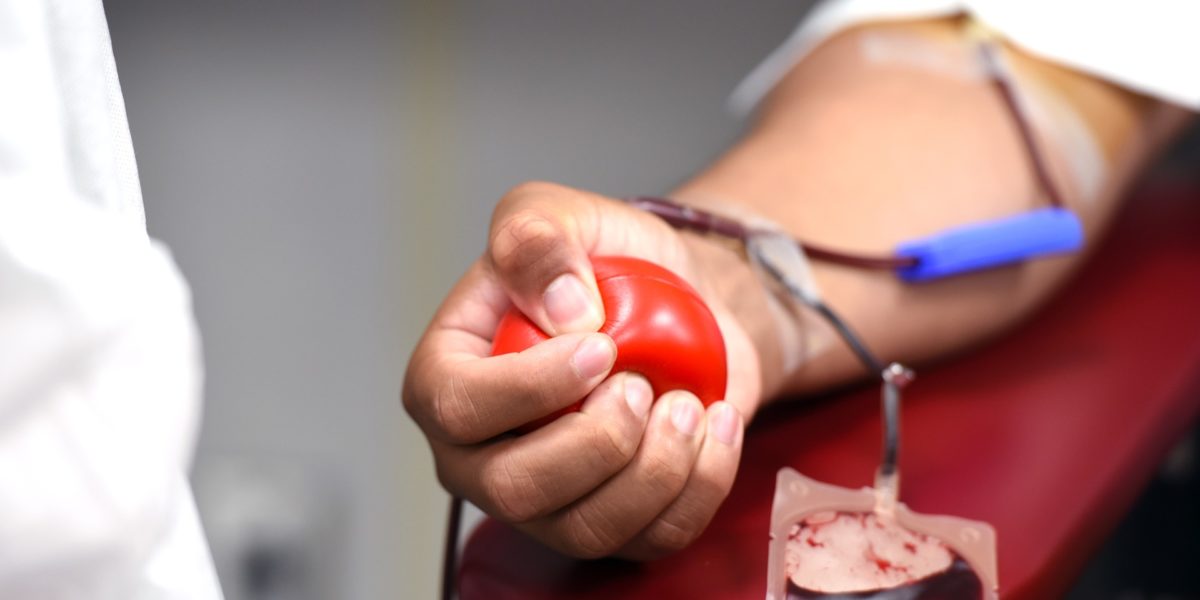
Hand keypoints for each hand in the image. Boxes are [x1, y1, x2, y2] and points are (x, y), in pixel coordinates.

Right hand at [403, 181, 767, 558]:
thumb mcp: (560, 212)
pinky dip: (698, 487)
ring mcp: (547, 500)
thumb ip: (535, 236)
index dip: (529, 387)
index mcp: (445, 378)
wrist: (684, 301)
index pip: (456, 408)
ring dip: (654, 469)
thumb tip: (562, 311)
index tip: (601, 346)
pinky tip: (716, 427)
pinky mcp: (613, 522)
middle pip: (514, 489)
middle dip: (596, 441)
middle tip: (643, 385)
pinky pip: (650, 538)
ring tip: (687, 404)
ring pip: (585, 527)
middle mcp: (481, 454)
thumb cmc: (608, 262)